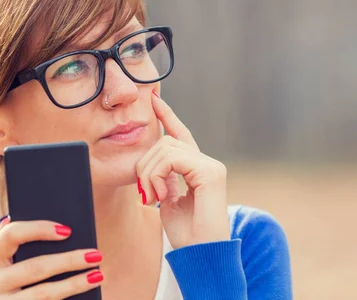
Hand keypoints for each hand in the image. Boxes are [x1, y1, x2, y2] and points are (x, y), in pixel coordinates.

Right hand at [0, 218, 102, 298]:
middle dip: (69, 260)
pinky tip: (84, 296)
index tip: (68, 231)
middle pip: (35, 267)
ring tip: (97, 275)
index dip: (40, 229)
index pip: (12, 235)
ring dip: (74, 284)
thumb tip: (12, 215)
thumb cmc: (1, 288)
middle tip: (96, 255)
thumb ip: (6, 244)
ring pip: (43, 294)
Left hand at [136, 91, 230, 248]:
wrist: (202, 255)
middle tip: (145, 194)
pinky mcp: (210, 172)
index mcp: (198, 168)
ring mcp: (211, 166)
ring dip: (149, 173)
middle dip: (145, 164)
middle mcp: (208, 163)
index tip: (155, 100)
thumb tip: (154, 161)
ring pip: (166, 148)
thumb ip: (164, 178)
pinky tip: (160, 196)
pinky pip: (172, 158)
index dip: (168, 117)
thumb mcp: (169, 200)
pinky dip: (157, 175)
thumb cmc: (187, 234)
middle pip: (165, 142)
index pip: (181, 135)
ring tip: (153, 198)